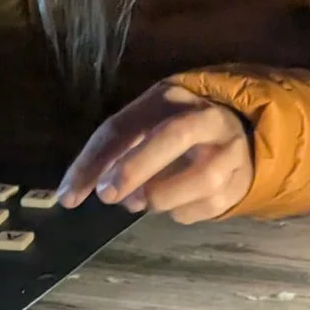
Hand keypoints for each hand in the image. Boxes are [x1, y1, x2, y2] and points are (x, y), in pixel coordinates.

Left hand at [57, 83, 254, 223]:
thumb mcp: (141, 128)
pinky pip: (202, 207)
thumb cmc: (173, 132)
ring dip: (159, 197)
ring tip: (143, 200)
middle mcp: (207, 117)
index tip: (69, 196)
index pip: (124, 125)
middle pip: (173, 135)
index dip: (93, 161)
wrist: (239, 138)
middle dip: (136, 168)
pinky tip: (177, 199)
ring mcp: (230, 151)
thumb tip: (73, 192)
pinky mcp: (240, 183)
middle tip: (107, 196)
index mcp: (171, 98)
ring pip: (197, 179)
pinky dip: (179, 211)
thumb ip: (110, 152)